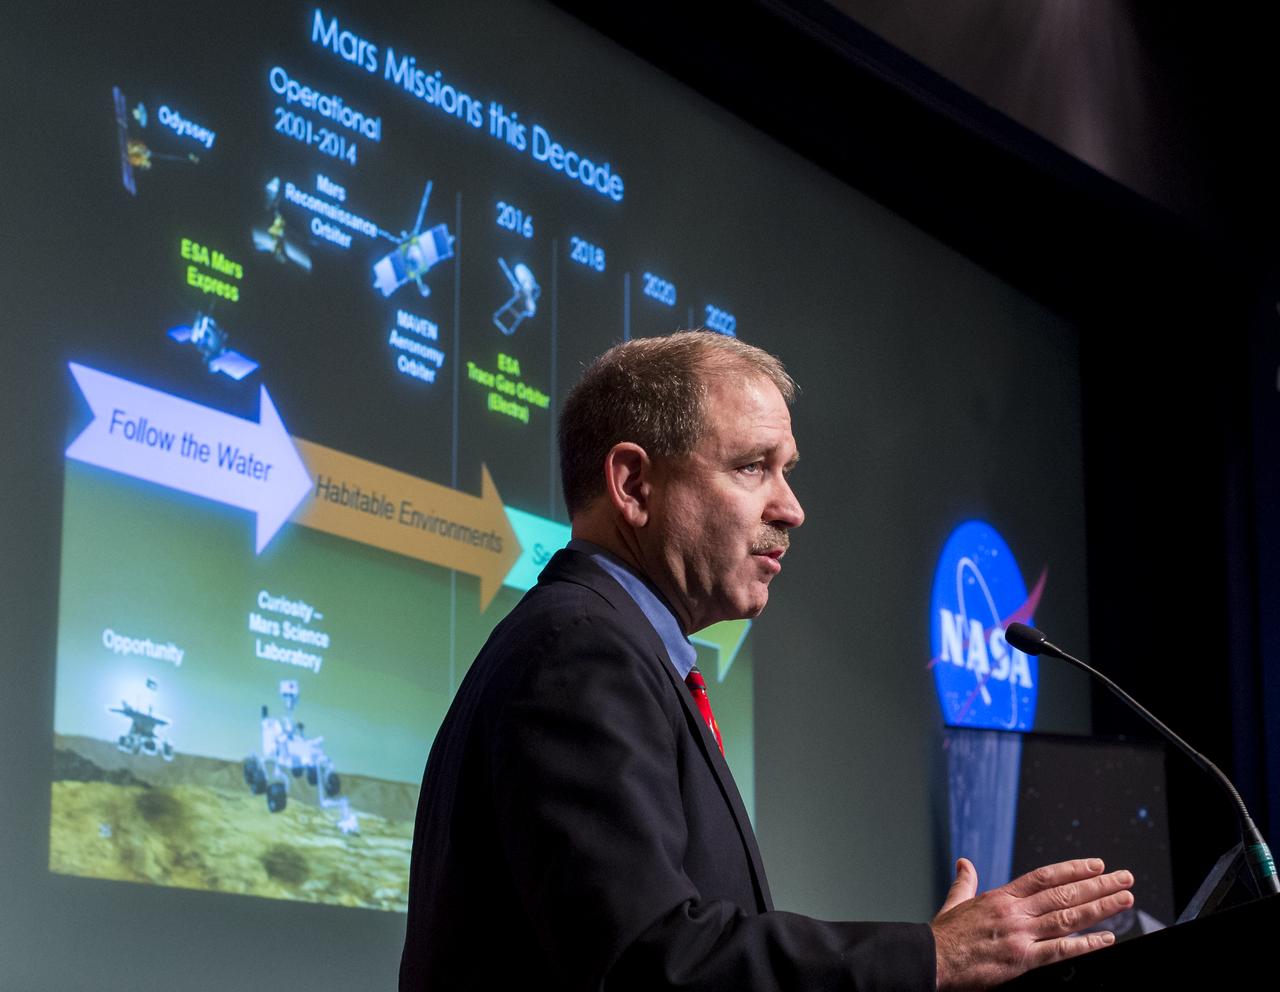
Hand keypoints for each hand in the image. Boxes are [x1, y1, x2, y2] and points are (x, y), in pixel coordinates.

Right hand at [930, 857, 1133, 990]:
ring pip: (1067, 917)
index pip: (1044, 877)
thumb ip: (965, 882)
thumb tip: (964, 863)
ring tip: (1124, 900)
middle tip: (1124, 878)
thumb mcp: (955, 902)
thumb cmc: (943, 935)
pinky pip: (1059, 950)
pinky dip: (1084, 944)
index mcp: (1001, 897)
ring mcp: (1020, 935)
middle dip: (1097, 886)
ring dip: (1099, 908)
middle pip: (1063, 893)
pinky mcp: (1022, 960)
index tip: (1096, 865)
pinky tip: (1105, 938)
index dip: (1073, 869)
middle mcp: (1014, 912)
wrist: (932, 958)